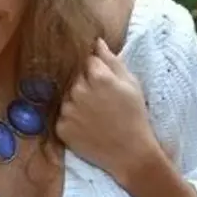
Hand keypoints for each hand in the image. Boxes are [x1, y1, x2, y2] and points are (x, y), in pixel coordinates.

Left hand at [55, 38, 158, 187]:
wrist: (130, 153)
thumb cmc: (134, 116)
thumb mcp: (130, 83)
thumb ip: (111, 60)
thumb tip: (96, 42)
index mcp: (98, 76)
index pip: (87, 60)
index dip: (96, 70)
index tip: (103, 81)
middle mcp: (78, 90)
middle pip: (74, 77)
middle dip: (84, 84)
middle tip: (100, 102)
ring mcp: (67, 110)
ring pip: (66, 96)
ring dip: (75, 101)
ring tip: (94, 115)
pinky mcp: (61, 128)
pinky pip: (62, 115)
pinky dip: (71, 119)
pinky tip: (86, 126)